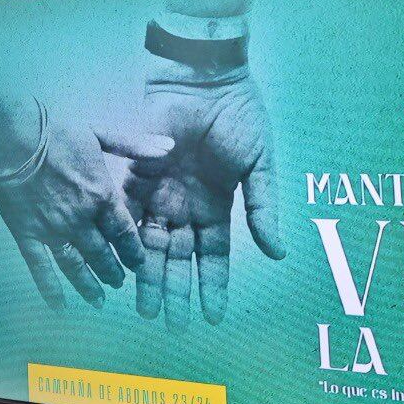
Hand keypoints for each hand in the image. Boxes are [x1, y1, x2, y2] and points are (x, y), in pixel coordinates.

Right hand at [0, 107, 164, 309]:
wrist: (12, 133)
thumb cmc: (56, 129)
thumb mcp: (101, 132)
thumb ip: (135, 144)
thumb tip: (170, 146)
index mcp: (102, 196)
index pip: (125, 233)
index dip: (134, 252)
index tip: (140, 264)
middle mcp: (80, 219)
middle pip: (103, 254)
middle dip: (113, 271)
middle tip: (119, 283)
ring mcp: (52, 229)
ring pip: (76, 266)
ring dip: (89, 285)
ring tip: (98, 300)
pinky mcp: (26, 233)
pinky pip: (40, 267)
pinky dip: (49, 288)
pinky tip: (58, 306)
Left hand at [106, 72, 283, 327]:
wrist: (205, 77)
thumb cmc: (239, 116)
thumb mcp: (258, 166)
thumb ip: (263, 209)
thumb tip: (278, 254)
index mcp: (217, 207)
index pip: (213, 257)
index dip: (212, 287)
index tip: (212, 317)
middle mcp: (185, 205)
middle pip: (179, 258)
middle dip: (176, 291)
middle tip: (172, 325)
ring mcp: (160, 191)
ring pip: (152, 243)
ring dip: (149, 276)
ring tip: (146, 308)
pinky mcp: (136, 174)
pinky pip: (129, 212)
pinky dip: (126, 239)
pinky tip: (124, 266)